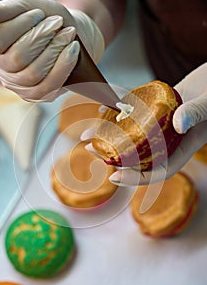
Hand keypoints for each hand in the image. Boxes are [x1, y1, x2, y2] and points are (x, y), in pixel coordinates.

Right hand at [0, 0, 103, 101]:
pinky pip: (48, 86)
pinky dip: (63, 66)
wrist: (68, 32)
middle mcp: (0, 68)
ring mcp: (18, 85)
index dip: (19, 26)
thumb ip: (1, 11)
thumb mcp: (23, 7)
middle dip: (40, 38)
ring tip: (68, 34)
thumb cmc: (44, 18)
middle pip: (16, 59)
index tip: (38, 13)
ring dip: (54, 51)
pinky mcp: (37, 95)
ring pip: (32, 74)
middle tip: (57, 23)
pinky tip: (72, 50)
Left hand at [81, 63, 206, 185]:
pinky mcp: (154, 108)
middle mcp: (167, 139)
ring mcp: (159, 124)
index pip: (158, 170)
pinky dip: (118, 110)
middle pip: (138, 155)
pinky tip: (103, 107)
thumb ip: (196, 114)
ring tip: (88, 133)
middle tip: (91, 149)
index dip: (136, 177)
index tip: (114, 176)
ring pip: (131, 135)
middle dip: (113, 155)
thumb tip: (178, 124)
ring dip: (109, 134)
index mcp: (182, 147)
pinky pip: (133, 113)